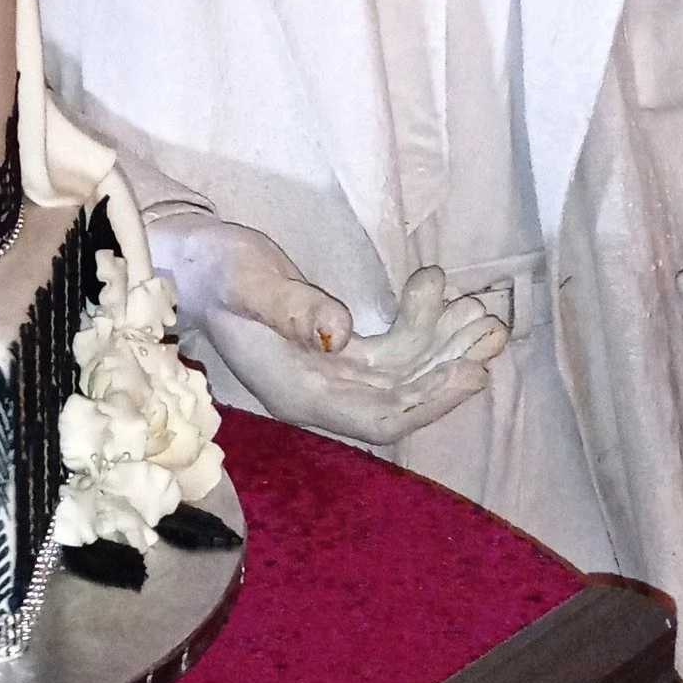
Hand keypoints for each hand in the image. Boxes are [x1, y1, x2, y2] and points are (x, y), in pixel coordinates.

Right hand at [170, 222, 507, 451]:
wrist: (189, 262)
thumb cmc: (212, 272)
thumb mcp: (248, 282)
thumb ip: (291, 309)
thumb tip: (341, 336)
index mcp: (299, 395)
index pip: (378, 421)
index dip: (428, 403)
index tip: (470, 373)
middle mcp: (322, 395)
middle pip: (403, 398)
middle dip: (449, 368)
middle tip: (492, 328)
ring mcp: (333, 374)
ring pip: (405, 372)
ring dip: (444, 343)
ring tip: (482, 309)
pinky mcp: (339, 350)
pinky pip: (394, 349)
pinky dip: (422, 322)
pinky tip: (436, 285)